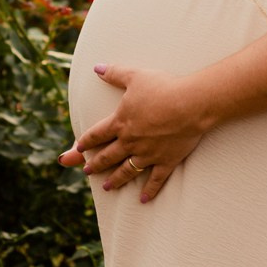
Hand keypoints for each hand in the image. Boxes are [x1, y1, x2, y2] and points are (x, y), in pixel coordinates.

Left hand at [58, 64, 208, 199]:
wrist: (190, 104)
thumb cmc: (163, 88)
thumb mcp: (135, 76)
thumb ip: (115, 73)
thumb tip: (97, 67)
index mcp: (120, 122)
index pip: (96, 135)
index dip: (85, 142)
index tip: (77, 148)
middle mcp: (130, 141)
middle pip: (107, 156)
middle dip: (95, 164)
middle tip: (86, 171)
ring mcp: (147, 154)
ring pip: (126, 171)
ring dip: (115, 180)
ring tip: (107, 187)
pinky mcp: (166, 161)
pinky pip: (155, 179)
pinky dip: (149, 190)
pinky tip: (143, 199)